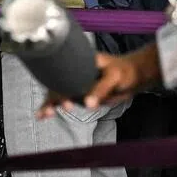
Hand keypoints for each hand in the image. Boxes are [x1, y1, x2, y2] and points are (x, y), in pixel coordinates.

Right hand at [38, 44, 159, 117]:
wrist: (134, 76)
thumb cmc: (124, 72)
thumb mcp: (114, 77)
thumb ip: (101, 89)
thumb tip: (88, 104)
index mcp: (82, 61)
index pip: (66, 72)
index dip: (59, 84)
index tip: (61, 100)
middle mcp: (77, 71)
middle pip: (59, 83)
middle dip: (52, 97)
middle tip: (48, 111)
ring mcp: (78, 82)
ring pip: (60, 92)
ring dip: (50, 103)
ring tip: (43, 115)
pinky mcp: (82, 93)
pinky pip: (67, 98)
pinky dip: (56, 106)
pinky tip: (44, 115)